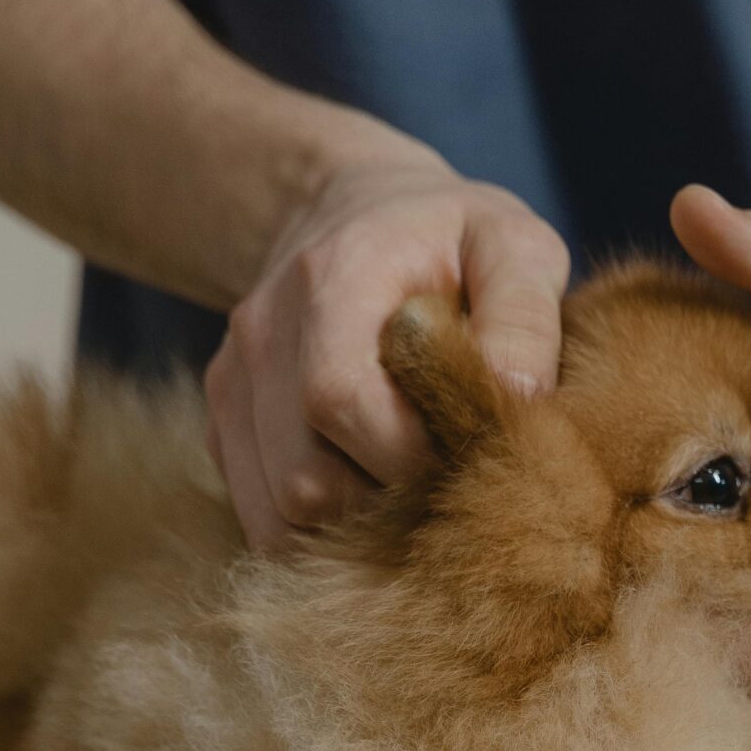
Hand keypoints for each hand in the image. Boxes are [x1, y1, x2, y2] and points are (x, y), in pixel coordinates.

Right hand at [206, 143, 570, 549]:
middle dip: (388, 507)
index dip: (412, 457)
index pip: (340, 402)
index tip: (469, 456)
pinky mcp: (225, 430)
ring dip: (352, 530)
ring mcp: (234, 389)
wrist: (348, 214)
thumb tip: (517, 401)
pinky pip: (262, 524)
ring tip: (410, 490)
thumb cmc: (449, 239)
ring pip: (278, 519)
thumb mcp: (510, 244)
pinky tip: (370, 497)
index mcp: (330, 282)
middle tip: (447, 482)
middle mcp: (262, 337)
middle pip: (306, 481)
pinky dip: (319, 536)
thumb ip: (525, 316)